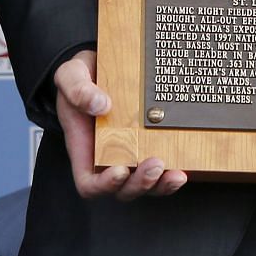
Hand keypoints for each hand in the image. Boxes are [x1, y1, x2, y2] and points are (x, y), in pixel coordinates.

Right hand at [54, 49, 185, 200]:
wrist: (98, 66)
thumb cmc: (80, 77)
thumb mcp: (71, 75)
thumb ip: (78, 90)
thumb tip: (101, 105)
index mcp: (84, 147)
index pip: (89, 183)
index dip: (104, 185)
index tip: (120, 171)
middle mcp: (108, 156)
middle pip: (122, 189)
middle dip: (140, 184)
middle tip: (155, 165)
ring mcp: (130, 152)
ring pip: (144, 184)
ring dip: (161, 185)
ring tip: (176, 173)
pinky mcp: (149, 143)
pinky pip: (160, 168)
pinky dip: (172, 172)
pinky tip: (184, 165)